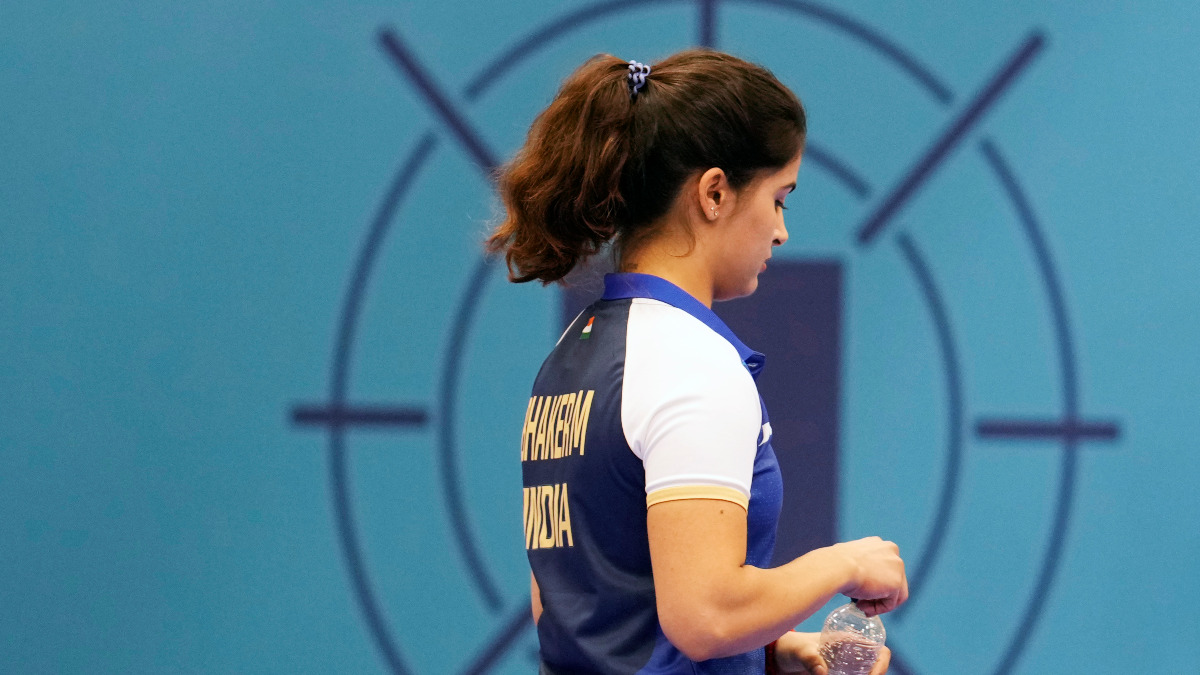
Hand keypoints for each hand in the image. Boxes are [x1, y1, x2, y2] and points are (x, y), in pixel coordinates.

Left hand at [772, 631, 890, 674]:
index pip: (879, 649)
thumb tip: (823, 672)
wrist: (780, 658)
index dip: (882, 664)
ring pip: (866, 674)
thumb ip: (809, 658)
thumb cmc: (790, 647)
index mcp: (848, 641)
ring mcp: (847, 667)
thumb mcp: (799, 651)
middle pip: (877, 666)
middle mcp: (852, 654)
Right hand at [829, 536, 907, 616]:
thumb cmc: (837, 563)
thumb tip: (856, 574)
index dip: (875, 582)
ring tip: (862, 607)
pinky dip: (878, 609)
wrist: (838, 567)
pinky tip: (863, 607)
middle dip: (878, 594)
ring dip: (878, 603)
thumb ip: (859, 563)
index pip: (885, 567)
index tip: (862, 590)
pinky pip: (890, 603)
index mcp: (880, 544)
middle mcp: (892, 552)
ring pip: (894, 593)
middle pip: (892, 580)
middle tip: (862, 601)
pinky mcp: (896, 583)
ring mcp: (897, 567)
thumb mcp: (850, 558)